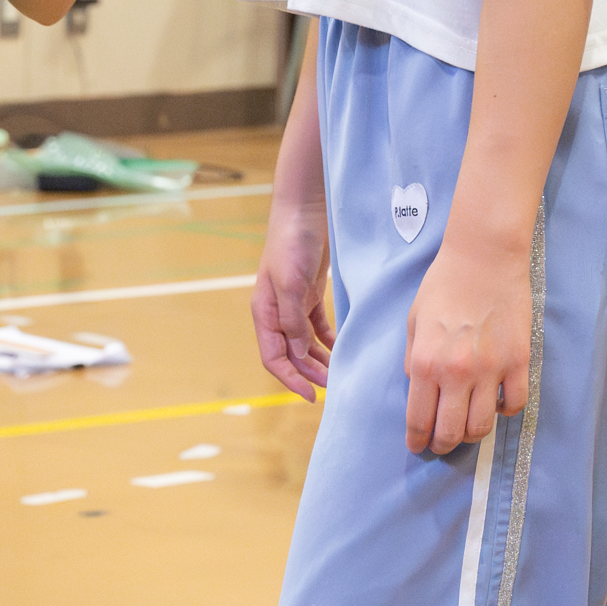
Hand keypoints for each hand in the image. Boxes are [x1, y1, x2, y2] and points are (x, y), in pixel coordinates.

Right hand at [252, 196, 334, 398]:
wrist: (304, 210)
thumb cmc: (292, 243)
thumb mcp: (291, 284)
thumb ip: (292, 321)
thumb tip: (296, 354)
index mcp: (264, 312)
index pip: (273, 357)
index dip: (290, 379)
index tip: (311, 395)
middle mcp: (276, 312)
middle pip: (290, 354)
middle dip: (309, 373)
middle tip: (334, 387)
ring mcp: (293, 304)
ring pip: (304, 344)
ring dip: (319, 360)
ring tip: (340, 373)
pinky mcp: (308, 295)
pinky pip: (317, 327)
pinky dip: (328, 341)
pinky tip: (342, 349)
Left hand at [403, 235, 530, 455]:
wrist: (483, 257)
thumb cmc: (443, 284)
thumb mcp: (413, 320)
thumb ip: (411, 358)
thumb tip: (416, 387)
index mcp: (424, 362)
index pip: (419, 419)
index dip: (417, 440)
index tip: (418, 446)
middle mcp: (456, 372)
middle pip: (451, 432)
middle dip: (442, 445)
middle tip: (441, 445)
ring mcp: (490, 369)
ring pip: (483, 427)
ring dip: (472, 434)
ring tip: (467, 427)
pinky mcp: (519, 361)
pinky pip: (515, 405)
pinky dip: (505, 412)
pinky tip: (496, 403)